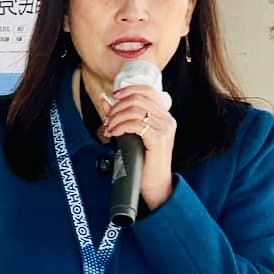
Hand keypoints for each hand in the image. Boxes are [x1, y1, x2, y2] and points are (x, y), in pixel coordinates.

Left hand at [101, 85, 174, 209]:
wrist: (156, 184)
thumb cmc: (144, 161)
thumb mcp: (132, 134)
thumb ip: (121, 117)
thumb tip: (105, 100)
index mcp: (164, 116)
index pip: (148, 91)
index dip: (129, 89)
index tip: (114, 96)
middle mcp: (167, 119)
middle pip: (138, 99)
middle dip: (118, 107)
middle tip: (108, 119)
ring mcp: (165, 128)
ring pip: (135, 110)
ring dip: (116, 118)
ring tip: (109, 129)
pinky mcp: (159, 138)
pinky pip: (135, 124)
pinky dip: (120, 126)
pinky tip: (114, 133)